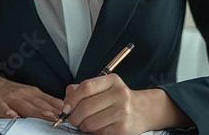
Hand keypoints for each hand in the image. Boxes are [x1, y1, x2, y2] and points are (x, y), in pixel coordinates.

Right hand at [0, 70, 62, 120]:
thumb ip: (43, 102)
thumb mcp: (28, 94)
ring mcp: (9, 98)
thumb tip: (62, 110)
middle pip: (39, 104)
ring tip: (47, 117)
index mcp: (32, 93)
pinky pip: (2, 107)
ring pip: (24, 105)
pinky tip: (12, 116)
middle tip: (63, 117)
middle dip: (52, 110)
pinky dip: (7, 111)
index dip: (60, 108)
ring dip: (36, 111)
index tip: (70, 114)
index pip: (49, 101)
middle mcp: (23, 94)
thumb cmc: (9, 92)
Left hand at [62, 75, 191, 134]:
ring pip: (91, 122)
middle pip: (86, 106)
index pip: (86, 87)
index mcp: (112, 80)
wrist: (142, 110)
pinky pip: (99, 133)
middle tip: (72, 119)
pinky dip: (93, 132)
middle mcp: (119, 94)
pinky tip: (96, 128)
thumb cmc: (118, 98)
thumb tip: (66, 101)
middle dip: (74, 116)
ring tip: (83, 124)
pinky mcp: (123, 128)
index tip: (67, 107)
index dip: (72, 98)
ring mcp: (122, 111)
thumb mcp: (104, 87)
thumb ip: (83, 89)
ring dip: (82, 126)